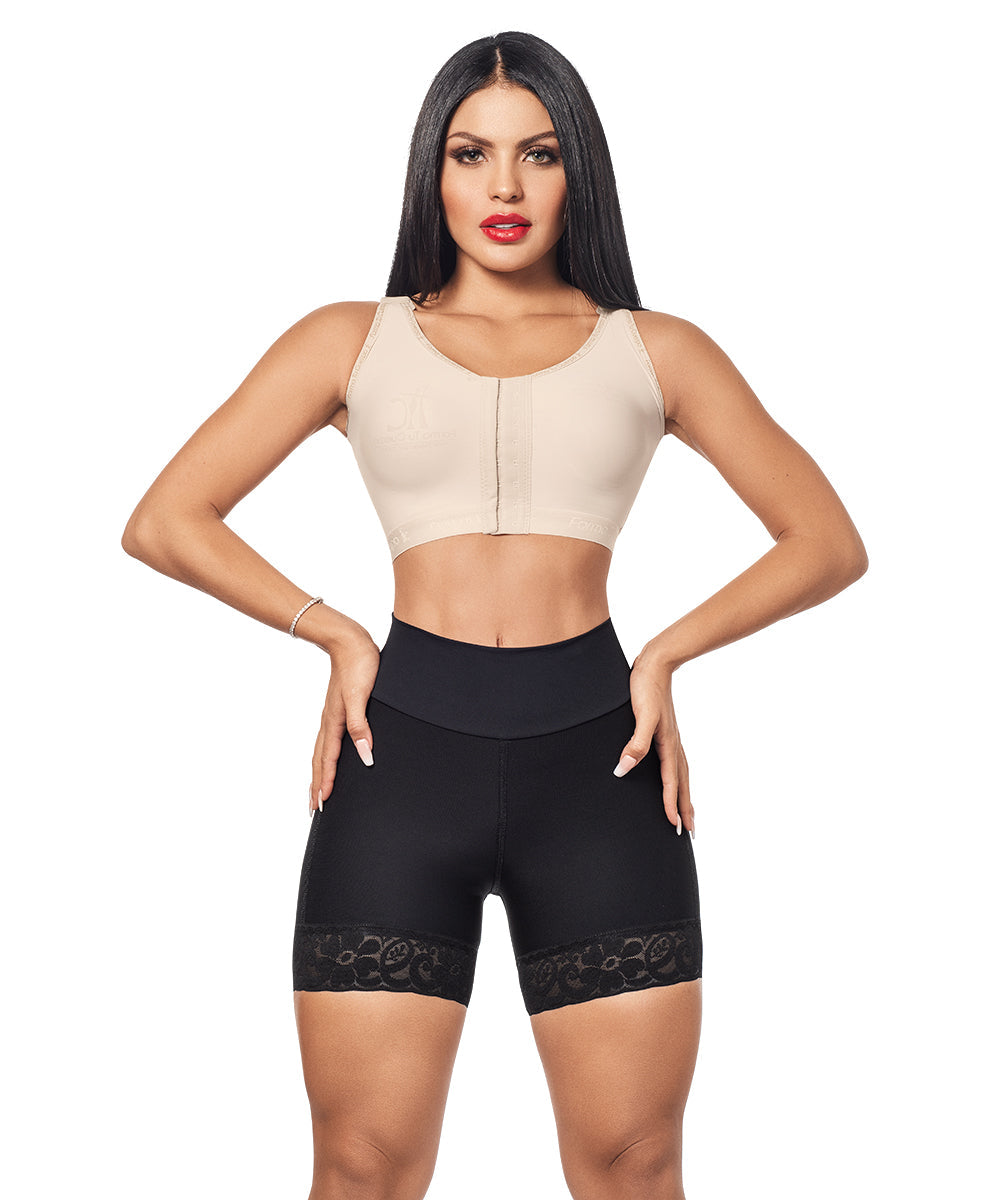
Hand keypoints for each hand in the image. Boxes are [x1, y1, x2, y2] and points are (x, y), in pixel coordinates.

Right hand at [309, 621, 380, 813]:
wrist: (350, 641)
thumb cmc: (359, 666)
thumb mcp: (362, 697)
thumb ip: (361, 727)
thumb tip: (364, 756)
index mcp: (334, 722)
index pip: (329, 759)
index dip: (326, 782)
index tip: (323, 804)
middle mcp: (329, 722)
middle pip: (319, 759)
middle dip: (317, 784)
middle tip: (314, 808)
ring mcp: (332, 715)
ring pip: (321, 750)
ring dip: (319, 772)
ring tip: (318, 789)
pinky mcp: (338, 708)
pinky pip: (328, 739)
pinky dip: (325, 755)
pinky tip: (331, 756)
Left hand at [613, 649, 693, 835]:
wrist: (655, 662)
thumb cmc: (646, 687)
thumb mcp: (641, 715)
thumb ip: (636, 743)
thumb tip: (624, 769)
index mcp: (667, 744)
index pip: (670, 782)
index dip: (671, 804)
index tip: (674, 826)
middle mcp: (673, 743)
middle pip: (682, 782)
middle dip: (685, 807)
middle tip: (690, 832)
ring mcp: (671, 737)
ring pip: (681, 773)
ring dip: (684, 794)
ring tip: (686, 812)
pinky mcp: (664, 730)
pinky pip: (675, 761)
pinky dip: (677, 776)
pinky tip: (671, 776)